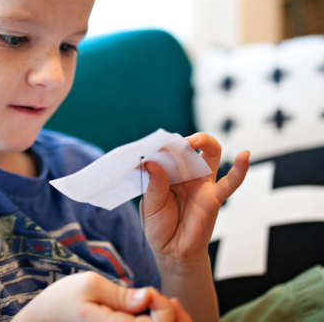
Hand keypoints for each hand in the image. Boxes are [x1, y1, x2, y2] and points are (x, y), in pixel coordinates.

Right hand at [13, 271, 192, 321]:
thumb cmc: (63, 299)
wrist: (43, 320)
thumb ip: (122, 294)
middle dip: (171, 316)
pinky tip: (152, 314)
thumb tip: (150, 296)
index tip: (148, 291)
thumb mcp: (89, 285)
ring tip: (161, 306)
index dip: (162, 306)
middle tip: (162, 299)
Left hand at [142, 133, 249, 265]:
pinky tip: (244, 156)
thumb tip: (151, 162)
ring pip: (211, 155)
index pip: (166, 152)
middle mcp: (186, 174)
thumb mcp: (150, 206)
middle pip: (190, 147)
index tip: (148, 148)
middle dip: (183, 139)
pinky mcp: (214, 197)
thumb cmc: (160, 227)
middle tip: (173, 141)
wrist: (173, 253)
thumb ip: (153, 185)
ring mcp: (201, 183)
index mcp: (167, 173)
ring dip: (205, 142)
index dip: (160, 147)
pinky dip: (240, 169)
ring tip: (195, 140)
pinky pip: (230, 182)